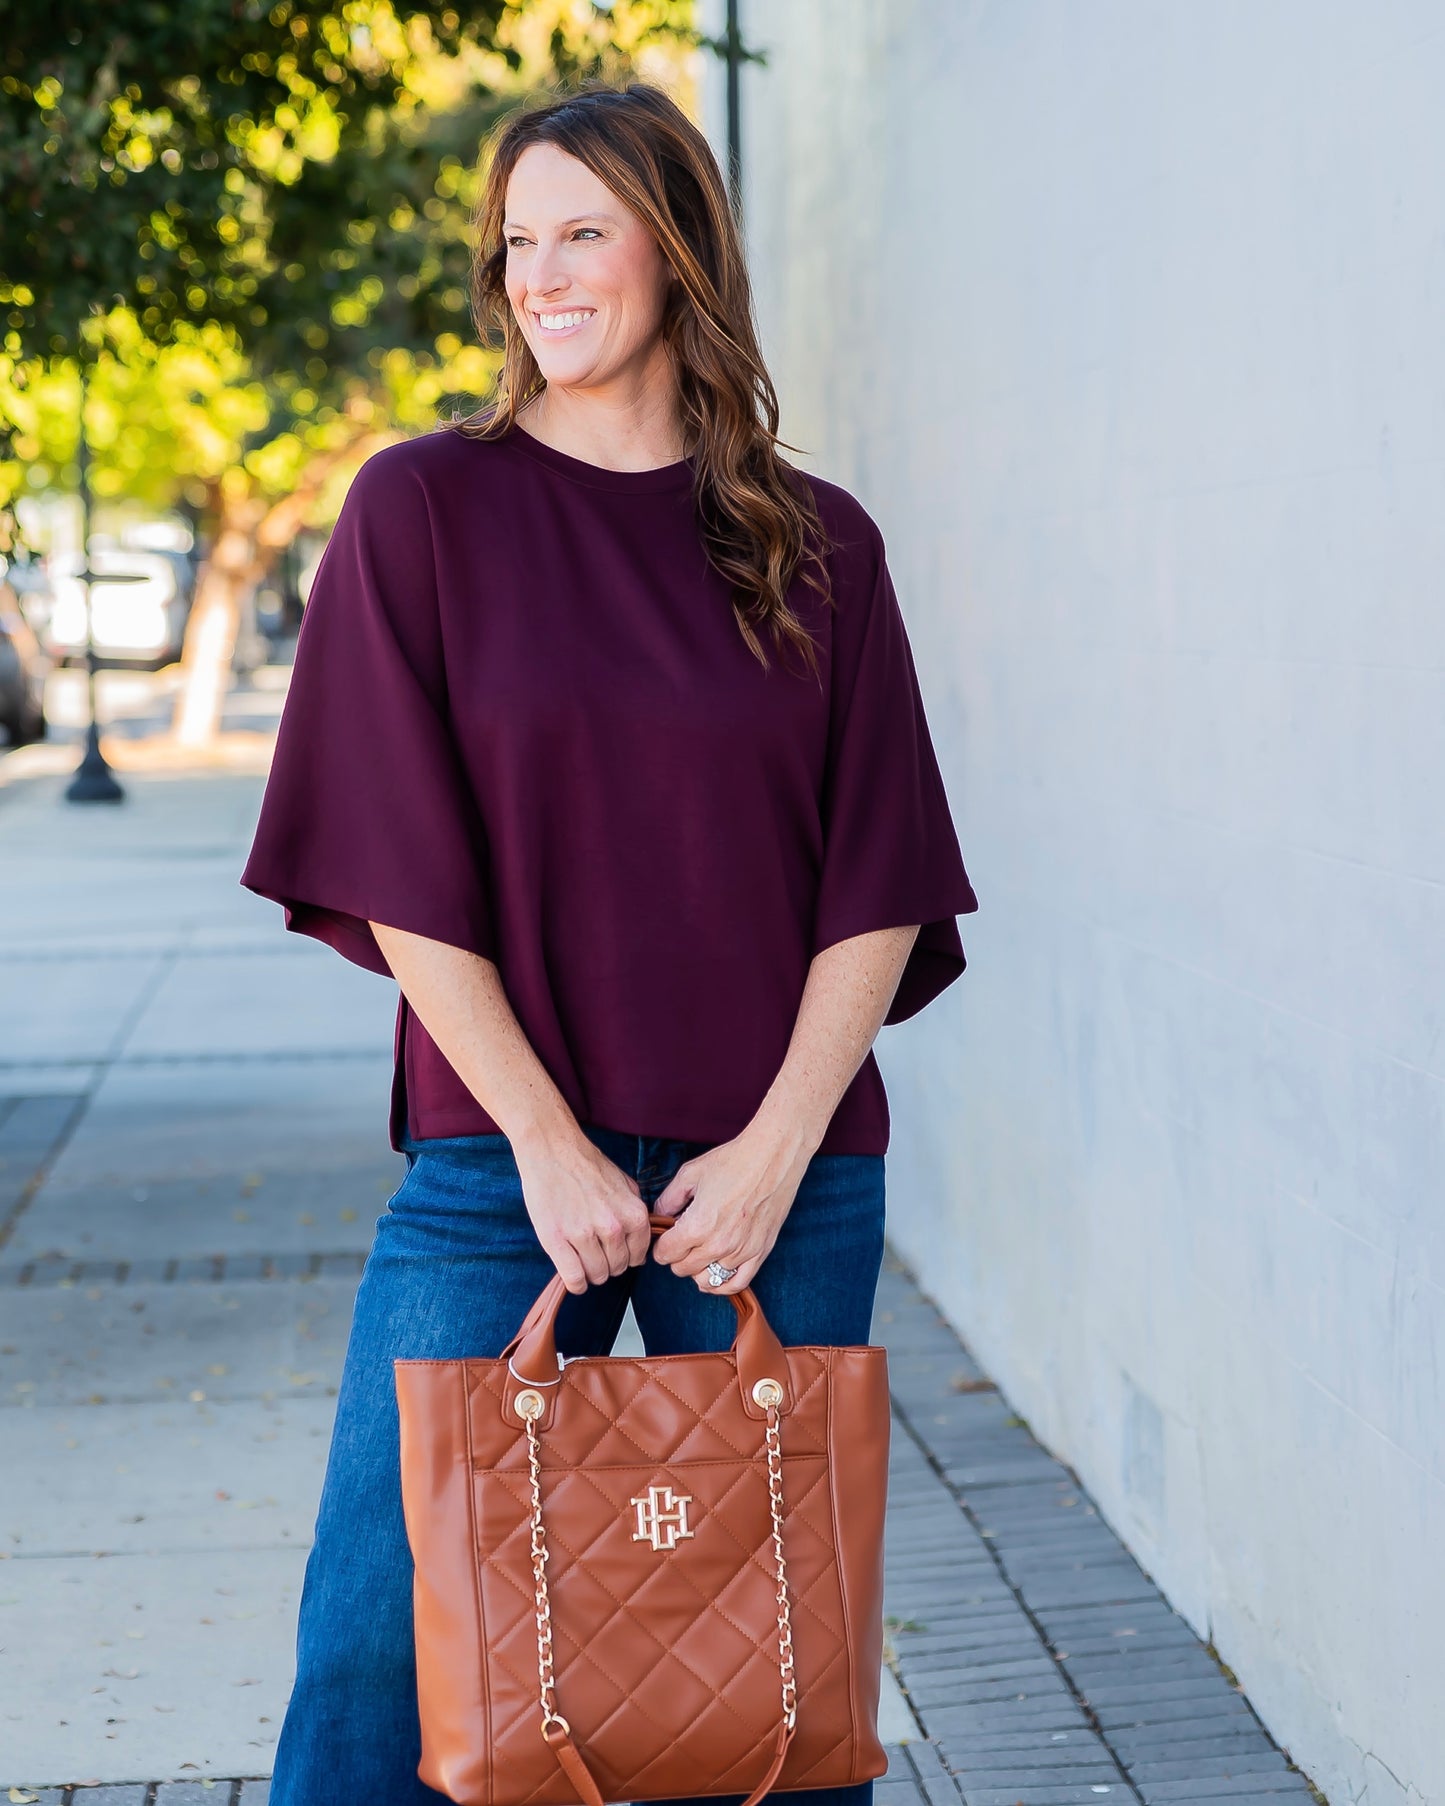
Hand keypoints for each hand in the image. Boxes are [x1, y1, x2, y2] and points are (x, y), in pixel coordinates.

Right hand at [512, 1127, 652, 1294]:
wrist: (553, 1149)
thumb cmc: (587, 1165)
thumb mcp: (626, 1184)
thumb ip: (635, 1214)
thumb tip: (640, 1247)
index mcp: (633, 1214)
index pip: (637, 1257)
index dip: (625, 1257)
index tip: (613, 1252)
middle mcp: (612, 1227)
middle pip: (616, 1268)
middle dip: (607, 1264)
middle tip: (594, 1251)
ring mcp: (583, 1235)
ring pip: (596, 1275)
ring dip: (590, 1272)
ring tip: (581, 1256)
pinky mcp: (556, 1240)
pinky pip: (573, 1278)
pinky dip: (575, 1283)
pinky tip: (572, 1274)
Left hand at [650, 1125, 813, 1294]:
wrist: (772, 1157)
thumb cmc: (734, 1161)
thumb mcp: (690, 1174)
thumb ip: (668, 1200)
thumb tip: (659, 1217)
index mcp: (698, 1225)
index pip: (666, 1254)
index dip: (661, 1246)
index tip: (665, 1239)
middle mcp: (719, 1244)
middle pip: (683, 1269)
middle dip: (677, 1256)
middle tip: (681, 1241)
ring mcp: (742, 1251)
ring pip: (706, 1279)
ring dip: (697, 1269)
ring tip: (698, 1253)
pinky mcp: (760, 1252)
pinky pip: (736, 1283)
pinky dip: (721, 1286)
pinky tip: (713, 1276)